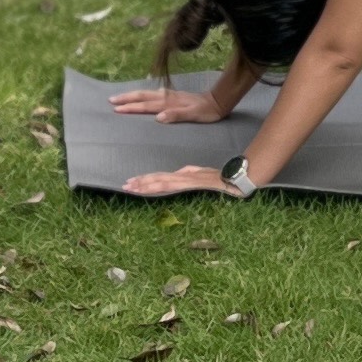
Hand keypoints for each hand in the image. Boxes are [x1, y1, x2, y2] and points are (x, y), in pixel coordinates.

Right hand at [108, 84, 220, 120]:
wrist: (216, 102)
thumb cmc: (205, 112)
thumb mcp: (193, 115)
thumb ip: (176, 115)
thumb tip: (158, 117)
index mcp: (168, 103)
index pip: (146, 105)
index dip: (131, 107)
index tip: (117, 109)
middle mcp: (166, 97)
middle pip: (142, 96)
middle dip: (126, 99)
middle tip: (111, 101)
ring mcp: (169, 96)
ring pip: (146, 94)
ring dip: (132, 96)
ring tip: (120, 97)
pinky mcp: (172, 96)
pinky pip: (152, 95)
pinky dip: (143, 95)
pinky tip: (141, 96)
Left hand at [120, 160, 234, 199]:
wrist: (236, 177)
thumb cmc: (222, 177)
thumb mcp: (201, 175)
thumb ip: (190, 173)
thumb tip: (179, 173)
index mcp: (183, 176)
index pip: (159, 178)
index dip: (145, 180)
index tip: (132, 182)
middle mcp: (182, 177)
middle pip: (157, 179)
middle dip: (141, 183)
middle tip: (125, 185)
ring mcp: (187, 180)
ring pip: (162, 182)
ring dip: (145, 185)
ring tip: (132, 187)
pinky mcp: (193, 183)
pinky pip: (173, 184)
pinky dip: (160, 185)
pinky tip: (152, 187)